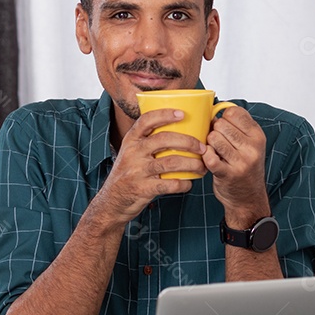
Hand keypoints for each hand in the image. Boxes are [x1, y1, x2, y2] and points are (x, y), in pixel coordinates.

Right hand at [93, 109, 205, 224]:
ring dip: (192, 164)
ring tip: (202, 166)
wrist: (112, 201)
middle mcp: (133, 153)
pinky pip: (169, 185)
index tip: (182, 113)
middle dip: (188, 142)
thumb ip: (146, 142)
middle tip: (202, 147)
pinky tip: (189, 183)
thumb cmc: (128, 173)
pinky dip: (183, 184)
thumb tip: (176, 129)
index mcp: (131, 140)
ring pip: (171, 162)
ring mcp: (137, 171)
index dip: (165, 114)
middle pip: (164, 139)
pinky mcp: (143, 189)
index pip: (147, 120)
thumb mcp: (130, 153)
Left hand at [203, 107, 269, 226]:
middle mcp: (252, 148)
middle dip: (214, 131)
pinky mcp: (227, 174)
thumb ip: (237, 125)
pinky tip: (209, 160)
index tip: (224, 127)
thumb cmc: (244, 167)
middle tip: (218, 142)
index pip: (234, 112)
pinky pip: (208, 156)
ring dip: (209, 144)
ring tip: (215, 151)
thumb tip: (213, 107)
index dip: (223, 117)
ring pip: (213, 138)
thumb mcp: (250, 144)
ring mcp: (241, 162)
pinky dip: (205, 156)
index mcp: (257, 136)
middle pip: (221, 124)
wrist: (248, 198)